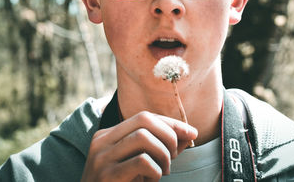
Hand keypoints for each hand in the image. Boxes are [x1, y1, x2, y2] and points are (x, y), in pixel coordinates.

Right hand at [80, 111, 197, 181]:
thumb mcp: (140, 164)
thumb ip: (161, 147)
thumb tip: (190, 133)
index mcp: (108, 135)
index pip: (144, 117)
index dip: (171, 123)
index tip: (191, 133)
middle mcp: (101, 141)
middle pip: (144, 119)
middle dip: (168, 134)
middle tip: (173, 157)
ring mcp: (102, 158)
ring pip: (143, 137)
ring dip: (163, 154)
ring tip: (162, 171)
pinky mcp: (107, 176)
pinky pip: (142, 162)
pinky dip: (155, 171)